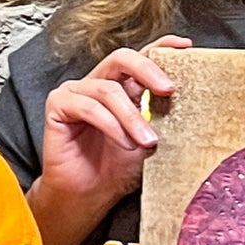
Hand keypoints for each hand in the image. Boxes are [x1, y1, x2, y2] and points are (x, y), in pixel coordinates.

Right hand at [34, 37, 192, 221]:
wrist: (88, 196)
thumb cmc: (116, 170)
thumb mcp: (148, 139)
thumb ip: (160, 117)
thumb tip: (187, 102)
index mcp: (120, 87)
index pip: (140, 58)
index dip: (161, 47)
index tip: (185, 47)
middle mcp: (97, 84)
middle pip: (121, 59)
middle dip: (147, 70)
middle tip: (168, 90)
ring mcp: (76, 93)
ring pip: (108, 90)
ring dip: (131, 117)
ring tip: (146, 141)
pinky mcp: (57, 106)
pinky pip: (88, 107)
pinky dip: (110, 125)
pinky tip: (123, 143)